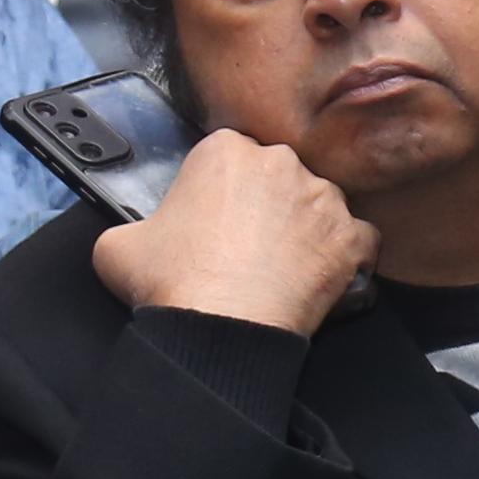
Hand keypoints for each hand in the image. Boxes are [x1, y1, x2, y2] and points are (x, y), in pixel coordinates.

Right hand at [94, 131, 372, 333]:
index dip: (223, 189)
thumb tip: (133, 237)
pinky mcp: (350, 237)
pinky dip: (349, 254)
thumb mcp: (118, 244)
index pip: (230, 156)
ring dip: (308, 226)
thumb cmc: (170, 282)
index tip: (217, 217)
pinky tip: (327, 275)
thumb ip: (131, 225)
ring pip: (321, 203)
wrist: (220, 327)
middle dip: (268, 203)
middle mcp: (281, 162)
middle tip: (248, 244)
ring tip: (285, 264)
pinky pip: (360, 238)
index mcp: (225, 150)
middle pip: (279, 174)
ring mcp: (322, 198)